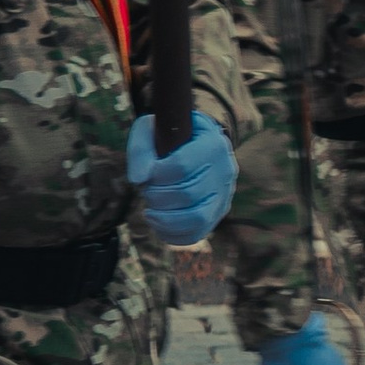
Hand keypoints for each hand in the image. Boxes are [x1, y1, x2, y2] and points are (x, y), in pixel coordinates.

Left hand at [127, 109, 236, 245]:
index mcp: (213, 144)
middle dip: (157, 196)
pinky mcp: (218, 213)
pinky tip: (157, 223)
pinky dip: (172, 234)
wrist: (196, 143)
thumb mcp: (152, 129)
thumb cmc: (170, 136)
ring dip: (165, 219)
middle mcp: (225, 171)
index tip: (145, 174)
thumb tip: (138, 179)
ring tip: (150, 212)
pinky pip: (197, 233)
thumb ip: (141, 148)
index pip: (182, 166)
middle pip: (188, 194)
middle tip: (146, 190)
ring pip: (197, 218)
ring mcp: (225, 194)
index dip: (156, 175)